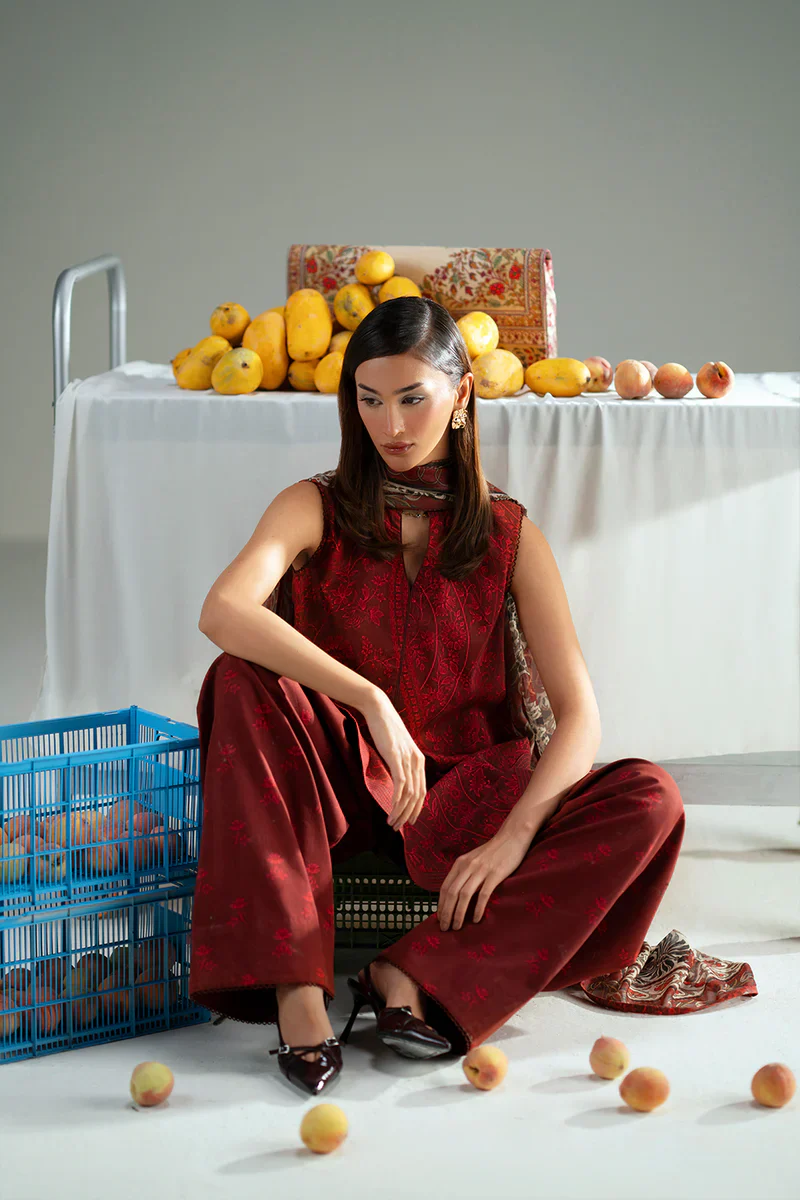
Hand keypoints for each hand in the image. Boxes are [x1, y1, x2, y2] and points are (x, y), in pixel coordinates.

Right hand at [360, 691, 426, 830]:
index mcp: (419, 759)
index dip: (417, 809)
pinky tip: (392, 808)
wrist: (379, 709)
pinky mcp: (396, 756)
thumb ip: (400, 762)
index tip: (409, 822)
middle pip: (417, 796)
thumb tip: (397, 777)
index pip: (422, 791)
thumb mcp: (397, 748)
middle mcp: (417, 760)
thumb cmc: (385, 728)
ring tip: (391, 823)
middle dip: (408, 815)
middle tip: (398, 828)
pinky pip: (401, 783)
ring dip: (400, 811)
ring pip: (409, 793)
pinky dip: (397, 799)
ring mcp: (407, 759)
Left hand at [437, 828, 532, 930]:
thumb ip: (465, 873)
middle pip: (452, 893)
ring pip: (464, 895)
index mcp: (460, 863)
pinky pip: (483, 894)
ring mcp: (481, 870)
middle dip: (446, 913)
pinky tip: (477, 919)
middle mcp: (468, 866)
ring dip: (458, 913)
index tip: (440, 919)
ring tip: (457, 927)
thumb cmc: (493, 851)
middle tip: (445, 928)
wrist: (511, 837)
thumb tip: (456, 894)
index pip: (445, 887)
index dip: (441, 904)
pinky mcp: (495, 874)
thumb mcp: (473, 859)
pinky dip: (478, 908)